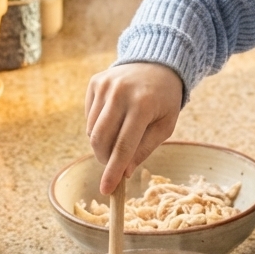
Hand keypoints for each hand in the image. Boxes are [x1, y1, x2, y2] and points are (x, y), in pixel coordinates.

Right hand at [85, 62, 183, 194]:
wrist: (157, 64)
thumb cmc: (164, 100)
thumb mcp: (165, 125)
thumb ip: (145, 149)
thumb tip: (125, 172)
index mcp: (143, 105)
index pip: (124, 145)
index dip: (114, 170)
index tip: (106, 189)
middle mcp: (121, 93)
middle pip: (101, 139)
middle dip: (105, 159)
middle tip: (114, 166)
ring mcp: (106, 85)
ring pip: (92, 130)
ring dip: (101, 144)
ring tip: (119, 139)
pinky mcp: (96, 82)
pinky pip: (89, 117)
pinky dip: (98, 128)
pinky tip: (114, 120)